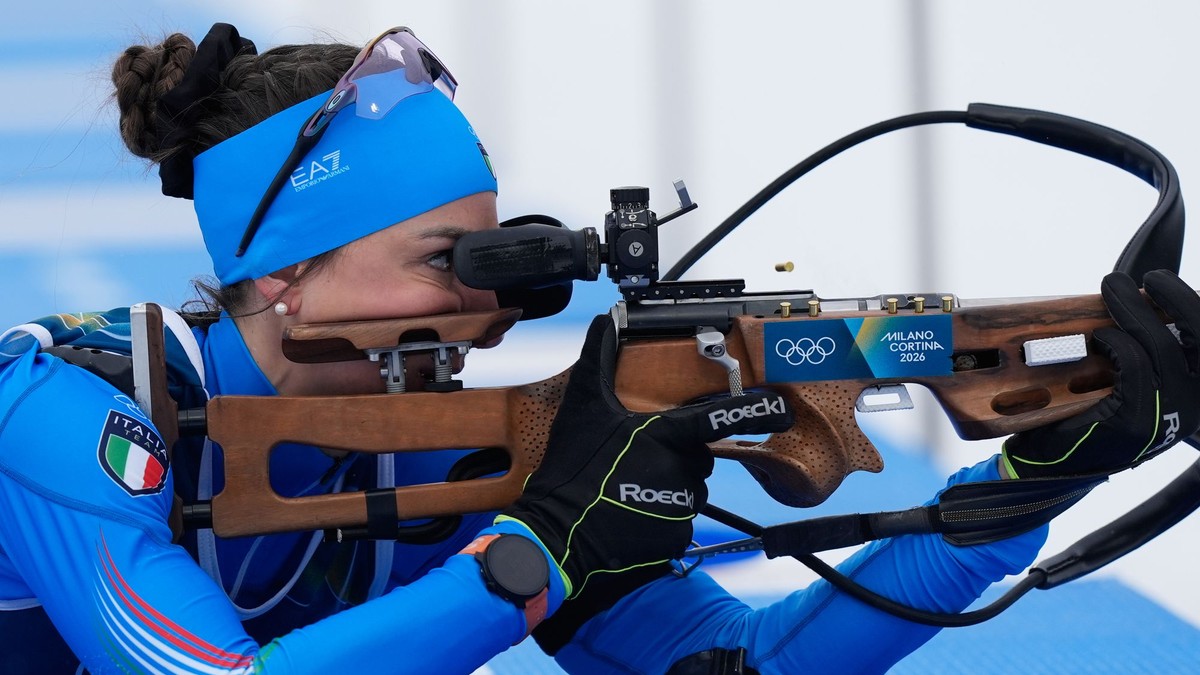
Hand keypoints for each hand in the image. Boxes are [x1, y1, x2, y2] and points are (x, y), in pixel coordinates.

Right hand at [499, 314, 792, 596]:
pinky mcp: (677, 535)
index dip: (758, 411)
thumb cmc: (572, 470)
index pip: (721, 418)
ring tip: (625, 491)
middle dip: (675, 456)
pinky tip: (629, 514)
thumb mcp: (583, 408)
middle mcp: (683, 468)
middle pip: (697, 457)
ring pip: (687, 489)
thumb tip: (604, 321)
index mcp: (667, 435)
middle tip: (633, 463)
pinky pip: (678, 520)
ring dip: (665, 487)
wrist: (560, 536)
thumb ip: (598, 360)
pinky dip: (659, 517)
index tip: (784, 409)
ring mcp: (682, 504)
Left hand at [1003, 270, 1199, 478]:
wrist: (1053, 466)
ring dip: (1134, 307)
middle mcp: (1193, 404)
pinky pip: (1133, 364)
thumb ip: (1145, 348)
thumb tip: (1141, 297)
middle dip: (1178, 298)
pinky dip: (1116, 341)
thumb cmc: (1090, 415)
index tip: (1170, 283)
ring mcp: (1168, 414)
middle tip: (1148, 277)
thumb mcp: (1130, 380)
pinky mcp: (1136, 419)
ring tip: (1113, 286)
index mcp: (1196, 391)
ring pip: (1160, 344)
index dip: (1196, 307)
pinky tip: (1101, 336)